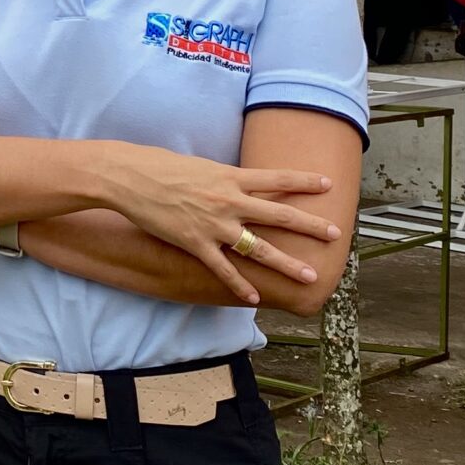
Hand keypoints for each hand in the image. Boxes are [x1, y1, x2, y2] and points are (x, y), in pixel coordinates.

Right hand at [101, 144, 338, 306]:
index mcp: (230, 177)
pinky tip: (254, 299)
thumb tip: (236, 183)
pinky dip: (240, 286)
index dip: (304, 182)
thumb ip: (222, 178)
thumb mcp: (199, 165)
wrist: (129, 177)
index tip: (328, 185)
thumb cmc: (159, 165)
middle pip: (279, 216)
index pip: (276, 179)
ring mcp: (214, 225)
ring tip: (309, 276)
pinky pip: (224, 270)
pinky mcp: (195, 243)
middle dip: (310, 226)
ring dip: (287, 264)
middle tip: (335, 234)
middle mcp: (229, 201)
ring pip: (259, 249)